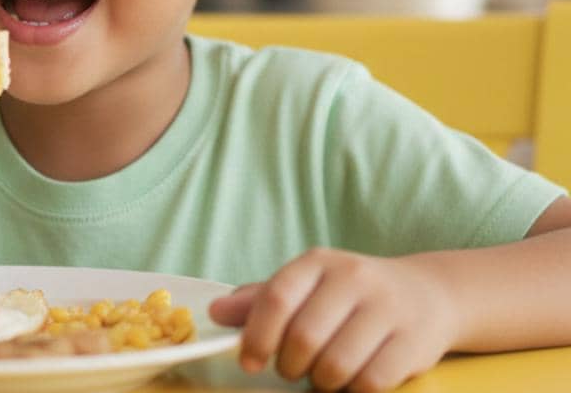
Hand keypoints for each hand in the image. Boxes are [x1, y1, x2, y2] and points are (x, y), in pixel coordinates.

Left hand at [209, 248, 458, 392]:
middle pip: (304, 338)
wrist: (427, 294)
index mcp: (318, 263)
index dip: (257, 335)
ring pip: (337, 365)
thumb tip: (215, 312)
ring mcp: (388, 309)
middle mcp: (354, 278)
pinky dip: (353, 391)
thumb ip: (260, 301)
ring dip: (322, 383)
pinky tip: (352, 382)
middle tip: (292, 370)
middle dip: (290, 366)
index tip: (248, 361)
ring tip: (323, 376)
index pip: (277, 297)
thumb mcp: (305, 287)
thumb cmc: (349, 295)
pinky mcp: (415, 342)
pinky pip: (371, 382)